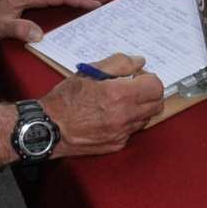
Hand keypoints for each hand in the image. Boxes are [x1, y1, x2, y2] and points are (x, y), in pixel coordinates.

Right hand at [40, 54, 164, 156]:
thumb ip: (118, 63)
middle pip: (157, 104)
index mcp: (119, 94)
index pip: (156, 86)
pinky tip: (111, 117)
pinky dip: (127, 123)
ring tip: (120, 102)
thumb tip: (139, 62)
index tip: (137, 77)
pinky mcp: (116, 144)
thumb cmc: (66, 99)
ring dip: (139, 109)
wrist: (50, 128)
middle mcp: (124, 116)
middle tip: (132, 88)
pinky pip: (132, 131)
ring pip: (146, 119)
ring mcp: (121, 133)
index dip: (148, 79)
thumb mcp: (89, 71)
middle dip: (148, 94)